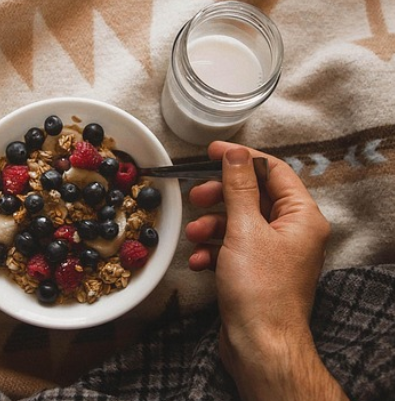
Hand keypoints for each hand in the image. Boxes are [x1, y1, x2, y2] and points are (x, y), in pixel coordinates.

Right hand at [185, 141, 346, 400]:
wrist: (259, 345)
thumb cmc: (260, 290)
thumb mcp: (245, 229)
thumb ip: (239, 187)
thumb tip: (235, 153)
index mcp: (301, 216)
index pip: (274, 171)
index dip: (242, 158)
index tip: (212, 152)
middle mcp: (292, 231)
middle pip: (253, 196)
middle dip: (220, 197)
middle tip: (196, 196)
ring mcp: (274, 252)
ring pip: (239, 222)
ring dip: (212, 225)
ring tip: (194, 235)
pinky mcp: (257, 270)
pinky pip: (234, 247)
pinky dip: (215, 249)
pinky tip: (200, 261)